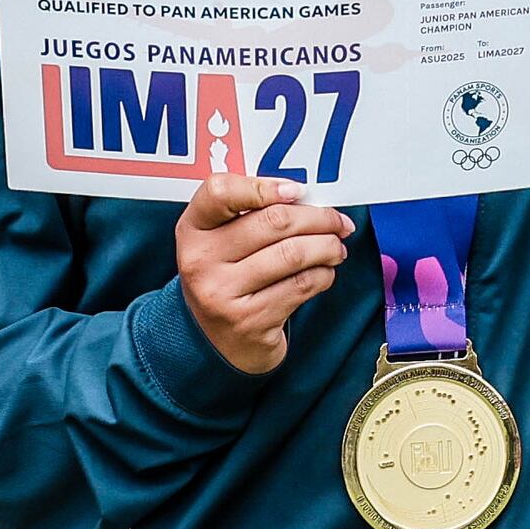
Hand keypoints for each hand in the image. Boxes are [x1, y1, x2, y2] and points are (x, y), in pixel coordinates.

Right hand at [176, 172, 354, 374]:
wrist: (215, 343)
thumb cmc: (227, 279)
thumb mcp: (220, 241)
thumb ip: (250, 212)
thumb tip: (306, 198)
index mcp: (192, 230)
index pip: (220, 191)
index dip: (264, 186)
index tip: (297, 191)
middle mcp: (201, 261)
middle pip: (273, 221)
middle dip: (318, 218)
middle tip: (337, 222)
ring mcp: (223, 294)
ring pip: (293, 254)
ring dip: (327, 246)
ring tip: (336, 247)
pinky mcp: (249, 321)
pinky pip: (301, 286)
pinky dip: (323, 275)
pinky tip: (324, 272)